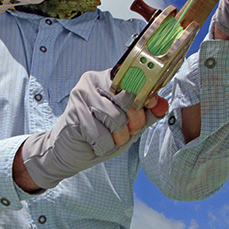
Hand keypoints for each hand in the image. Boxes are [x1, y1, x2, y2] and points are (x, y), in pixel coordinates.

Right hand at [18, 70, 167, 189]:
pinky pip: (102, 135)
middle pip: (128, 101)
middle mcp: (93, 80)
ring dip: (117, 138)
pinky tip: (95, 144)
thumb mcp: (129, 125)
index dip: (146, 96)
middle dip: (133, 124)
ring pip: (116, 119)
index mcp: (108, 78)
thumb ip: (146, 114)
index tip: (152, 104)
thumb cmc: (99, 135)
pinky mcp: (74, 113)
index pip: (135, 80)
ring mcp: (81, 95)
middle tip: (124, 133)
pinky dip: (104, 146)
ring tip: (108, 140)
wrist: (66, 151)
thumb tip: (162, 104)